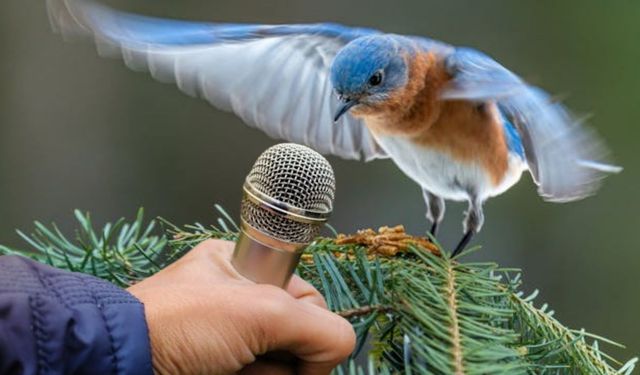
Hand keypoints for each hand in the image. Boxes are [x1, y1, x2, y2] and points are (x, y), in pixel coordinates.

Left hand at [128, 239, 354, 374]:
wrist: (119, 366)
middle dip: (286, 355)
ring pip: (281, 365)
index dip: (309, 319)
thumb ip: (319, 326)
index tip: (293, 337)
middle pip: (296, 333)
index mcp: (242, 266)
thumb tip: (339, 350)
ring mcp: (229, 341)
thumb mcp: (259, 311)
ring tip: (236, 371)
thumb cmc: (180, 324)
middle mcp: (238, 301)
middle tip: (255, 358)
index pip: (306, 293)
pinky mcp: (222, 369)